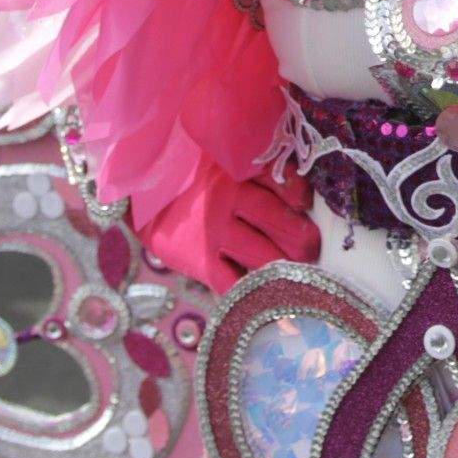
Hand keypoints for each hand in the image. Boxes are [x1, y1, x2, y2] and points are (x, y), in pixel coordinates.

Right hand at [146, 170, 318, 290]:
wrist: (146, 198)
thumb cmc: (198, 180)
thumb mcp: (223, 162)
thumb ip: (258, 171)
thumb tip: (301, 197)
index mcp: (237, 168)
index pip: (280, 180)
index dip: (299, 195)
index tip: (305, 205)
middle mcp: (227, 197)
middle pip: (277, 219)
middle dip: (302, 238)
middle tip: (312, 249)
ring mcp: (213, 231)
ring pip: (262, 255)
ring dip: (286, 267)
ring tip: (298, 272)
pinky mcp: (199, 260)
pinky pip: (232, 282)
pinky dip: (252, 291)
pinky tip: (266, 294)